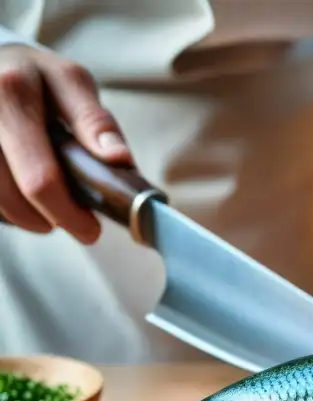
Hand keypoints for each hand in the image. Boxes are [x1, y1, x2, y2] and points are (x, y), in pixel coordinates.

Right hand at [0, 44, 132, 243]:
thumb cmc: (36, 77)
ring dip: (27, 216)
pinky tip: (22, 194)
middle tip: (78, 224)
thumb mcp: (71, 83)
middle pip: (14, 196)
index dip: (68, 213)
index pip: (41, 176)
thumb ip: (94, 121)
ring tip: (50, 209)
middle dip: (51, 218)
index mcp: (12, 92)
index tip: (91, 229)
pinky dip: (8, 206)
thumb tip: (119, 159)